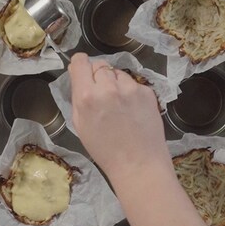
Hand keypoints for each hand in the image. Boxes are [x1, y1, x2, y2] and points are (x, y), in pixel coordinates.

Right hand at [68, 53, 172, 182]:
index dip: (80, 65)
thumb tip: (77, 76)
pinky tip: (132, 111)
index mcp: (86, 96)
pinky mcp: (147, 92)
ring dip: (115, 84)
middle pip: (99, 65)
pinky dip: (131, 93)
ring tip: (119, 106)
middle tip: (101, 94)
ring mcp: (130, 88)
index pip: (80, 61)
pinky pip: (133, 84)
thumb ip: (77, 97)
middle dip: (98, 76)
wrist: (138, 164)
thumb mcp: (80, 125)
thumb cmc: (104, 150)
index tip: (82, 71)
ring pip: (117, 74)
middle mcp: (108, 87)